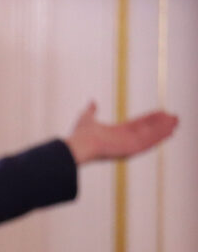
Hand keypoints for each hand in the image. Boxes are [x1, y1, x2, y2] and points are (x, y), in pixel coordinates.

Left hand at [64, 101, 178, 163]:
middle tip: (174, 118)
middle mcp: (123, 140)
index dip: (150, 119)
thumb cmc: (79, 135)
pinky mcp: (129, 150)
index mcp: (116, 133)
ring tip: (175, 122)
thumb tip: (92, 101)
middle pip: (146, 130)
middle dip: (160, 124)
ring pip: (149, 136)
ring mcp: (127, 146)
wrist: (77, 145)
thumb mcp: (87, 118)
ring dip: (163, 129)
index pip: (137, 125)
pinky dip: (158, 137)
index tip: (161, 113)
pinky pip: (147, 143)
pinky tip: (168, 131)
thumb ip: (91, 110)